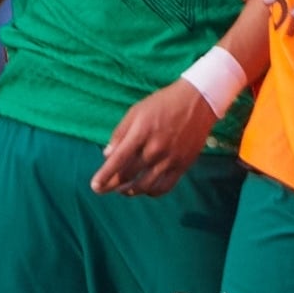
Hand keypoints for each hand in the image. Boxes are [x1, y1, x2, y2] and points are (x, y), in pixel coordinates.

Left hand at [93, 82, 217, 195]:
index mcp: (141, 133)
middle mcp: (155, 148)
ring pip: (145, 185)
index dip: (104, 176)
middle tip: (104, 188)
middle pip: (129, 176)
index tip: (95, 186)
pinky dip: (152, 192)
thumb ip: (120, 133)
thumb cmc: (163, 104)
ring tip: (124, 190)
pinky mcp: (184, 164)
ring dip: (130, 191)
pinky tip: (146, 188)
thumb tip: (107, 155)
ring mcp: (171, 158)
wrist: (199, 100)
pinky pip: (165, 186)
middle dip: (112, 185)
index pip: (118, 161)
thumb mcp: (136, 112)